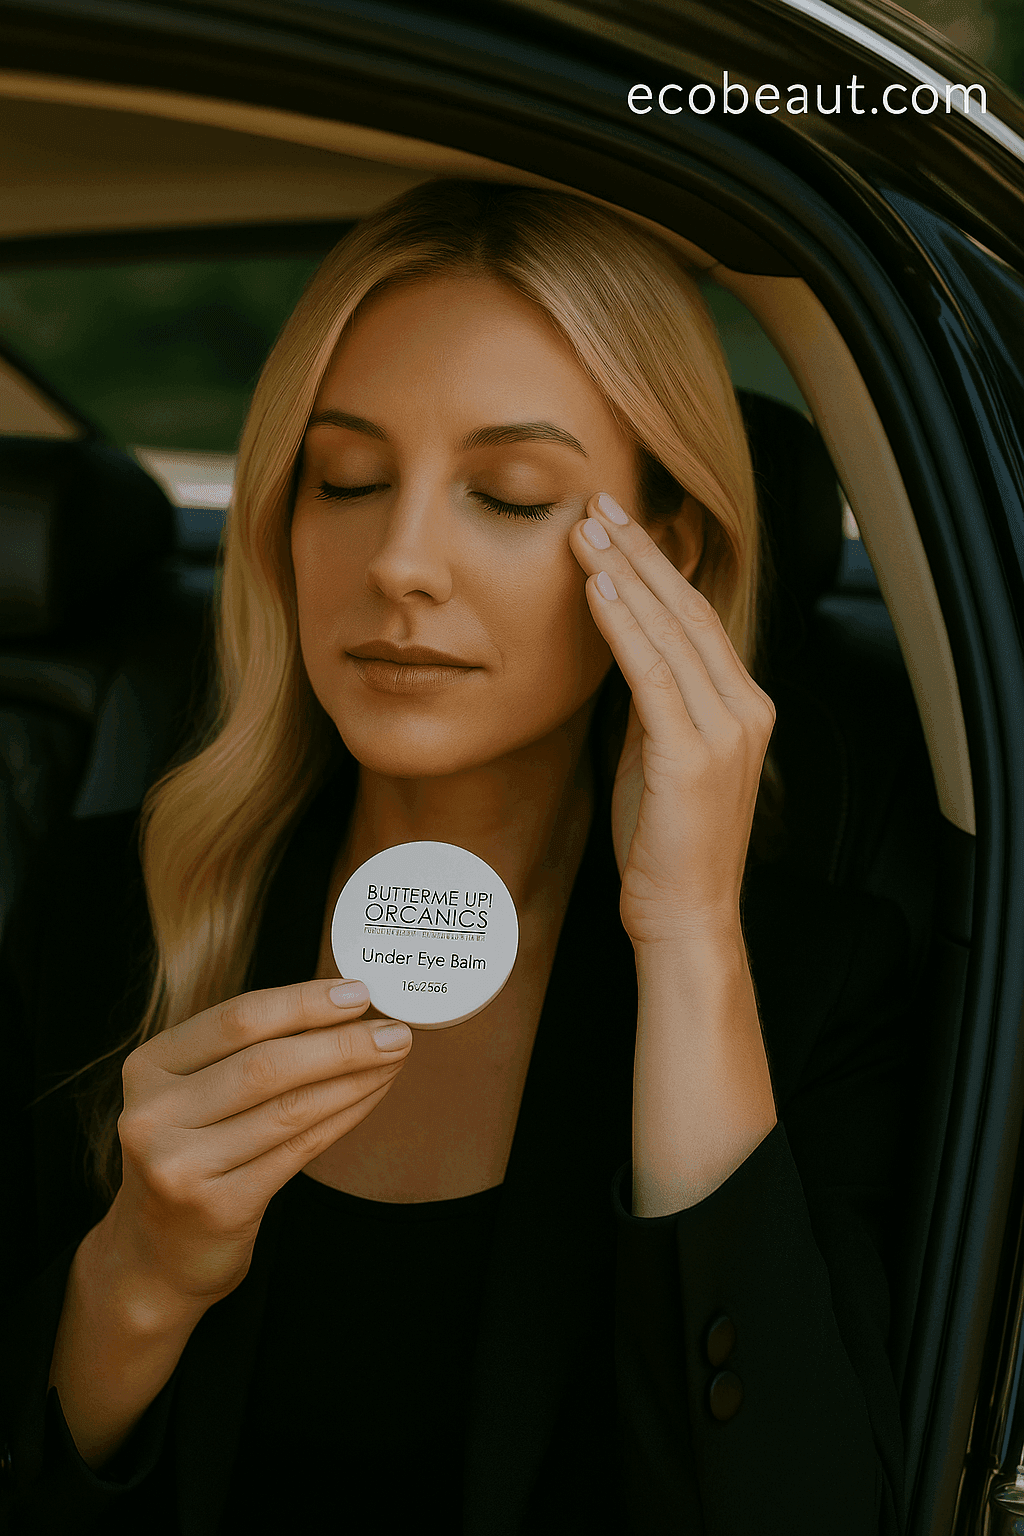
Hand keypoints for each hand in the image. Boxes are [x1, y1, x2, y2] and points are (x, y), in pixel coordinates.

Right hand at [104, 980, 411, 1311]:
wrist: (158, 1252)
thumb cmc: (192, 1152)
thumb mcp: (195, 1092)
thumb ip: (248, 1049)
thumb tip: (342, 1005)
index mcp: (148, 1068)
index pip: (237, 1020)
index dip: (304, 1003)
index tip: (359, 992)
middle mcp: (153, 1114)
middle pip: (266, 1064)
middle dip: (341, 1042)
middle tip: (395, 1029)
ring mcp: (181, 1165)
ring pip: (290, 1108)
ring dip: (353, 1078)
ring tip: (393, 1058)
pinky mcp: (218, 1206)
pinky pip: (299, 1149)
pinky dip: (344, 1116)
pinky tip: (371, 1095)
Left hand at [570, 492, 775, 947]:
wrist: (684, 917)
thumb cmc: (664, 845)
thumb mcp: (659, 757)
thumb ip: (653, 704)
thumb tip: (622, 652)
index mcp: (744, 708)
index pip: (698, 619)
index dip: (657, 567)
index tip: (618, 526)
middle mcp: (746, 710)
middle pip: (689, 610)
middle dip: (641, 552)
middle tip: (600, 504)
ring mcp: (726, 731)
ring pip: (672, 631)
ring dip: (625, 573)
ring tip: (586, 529)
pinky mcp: (693, 754)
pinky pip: (652, 673)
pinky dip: (622, 622)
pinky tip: (595, 586)